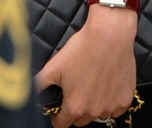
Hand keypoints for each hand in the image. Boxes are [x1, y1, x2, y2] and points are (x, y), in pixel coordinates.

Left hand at [36, 5, 136, 126]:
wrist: (110, 33)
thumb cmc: (83, 48)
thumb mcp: (54, 66)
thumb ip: (38, 84)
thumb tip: (27, 92)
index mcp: (74, 107)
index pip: (61, 124)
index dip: (57, 115)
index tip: (59, 106)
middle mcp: (93, 111)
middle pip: (80, 120)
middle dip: (76, 109)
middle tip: (76, 89)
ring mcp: (111, 106)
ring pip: (98, 114)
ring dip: (94, 105)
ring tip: (92, 83)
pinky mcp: (125, 99)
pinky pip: (115, 109)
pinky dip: (110, 101)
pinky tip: (106, 84)